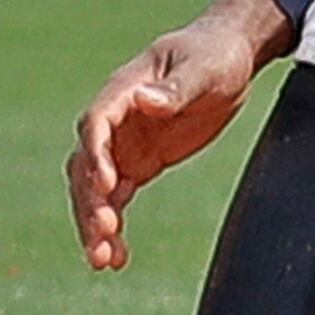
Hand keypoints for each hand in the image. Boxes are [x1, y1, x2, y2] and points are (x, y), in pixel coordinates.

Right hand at [68, 0, 289, 269]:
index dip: (97, 155)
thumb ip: (175, 87)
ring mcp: (122, 146)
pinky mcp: (138, 164)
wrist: (228, 57)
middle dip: (90, 201)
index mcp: (122, 92)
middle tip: (103, 234)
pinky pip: (115, 201)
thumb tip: (144, 99)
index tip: (107, 185)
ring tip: (104, 261)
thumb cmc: (215, 54)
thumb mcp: (203, 67)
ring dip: (94, 224)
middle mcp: (114, 123)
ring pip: (94, 191)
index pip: (96, 125)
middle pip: (86, 165)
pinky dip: (113, 229)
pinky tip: (118, 259)